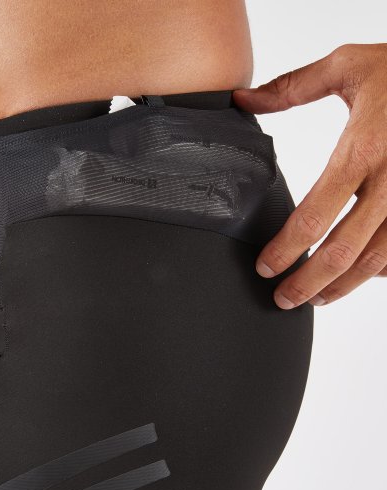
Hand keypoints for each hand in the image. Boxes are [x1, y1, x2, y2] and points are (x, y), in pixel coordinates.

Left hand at [233, 43, 386, 308]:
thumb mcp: (348, 66)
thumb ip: (292, 88)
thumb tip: (241, 101)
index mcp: (362, 150)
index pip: (314, 217)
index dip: (285, 250)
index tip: (264, 268)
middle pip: (343, 252)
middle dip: (307, 283)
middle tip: (282, 299)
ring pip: (378, 260)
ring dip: (344, 286)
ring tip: (317, 298)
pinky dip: (382, 270)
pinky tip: (362, 276)